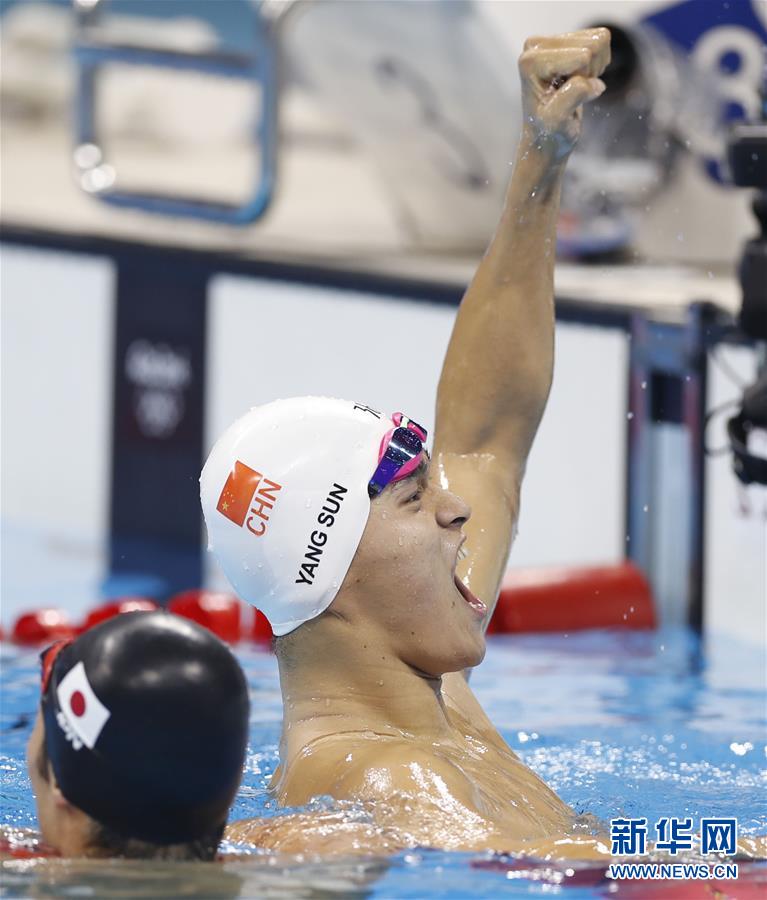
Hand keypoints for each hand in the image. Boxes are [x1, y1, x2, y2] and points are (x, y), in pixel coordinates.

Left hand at [518, 28, 610, 161]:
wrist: (546, 139)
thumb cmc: (549, 131)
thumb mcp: (557, 121)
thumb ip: (573, 96)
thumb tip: (595, 84)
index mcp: (531, 60)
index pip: (583, 56)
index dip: (583, 81)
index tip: (563, 99)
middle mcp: (536, 44)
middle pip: (592, 45)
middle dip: (589, 73)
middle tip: (570, 93)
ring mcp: (551, 41)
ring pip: (599, 40)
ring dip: (593, 69)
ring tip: (573, 88)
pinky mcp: (566, 41)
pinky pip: (601, 40)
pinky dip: (596, 64)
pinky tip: (579, 80)